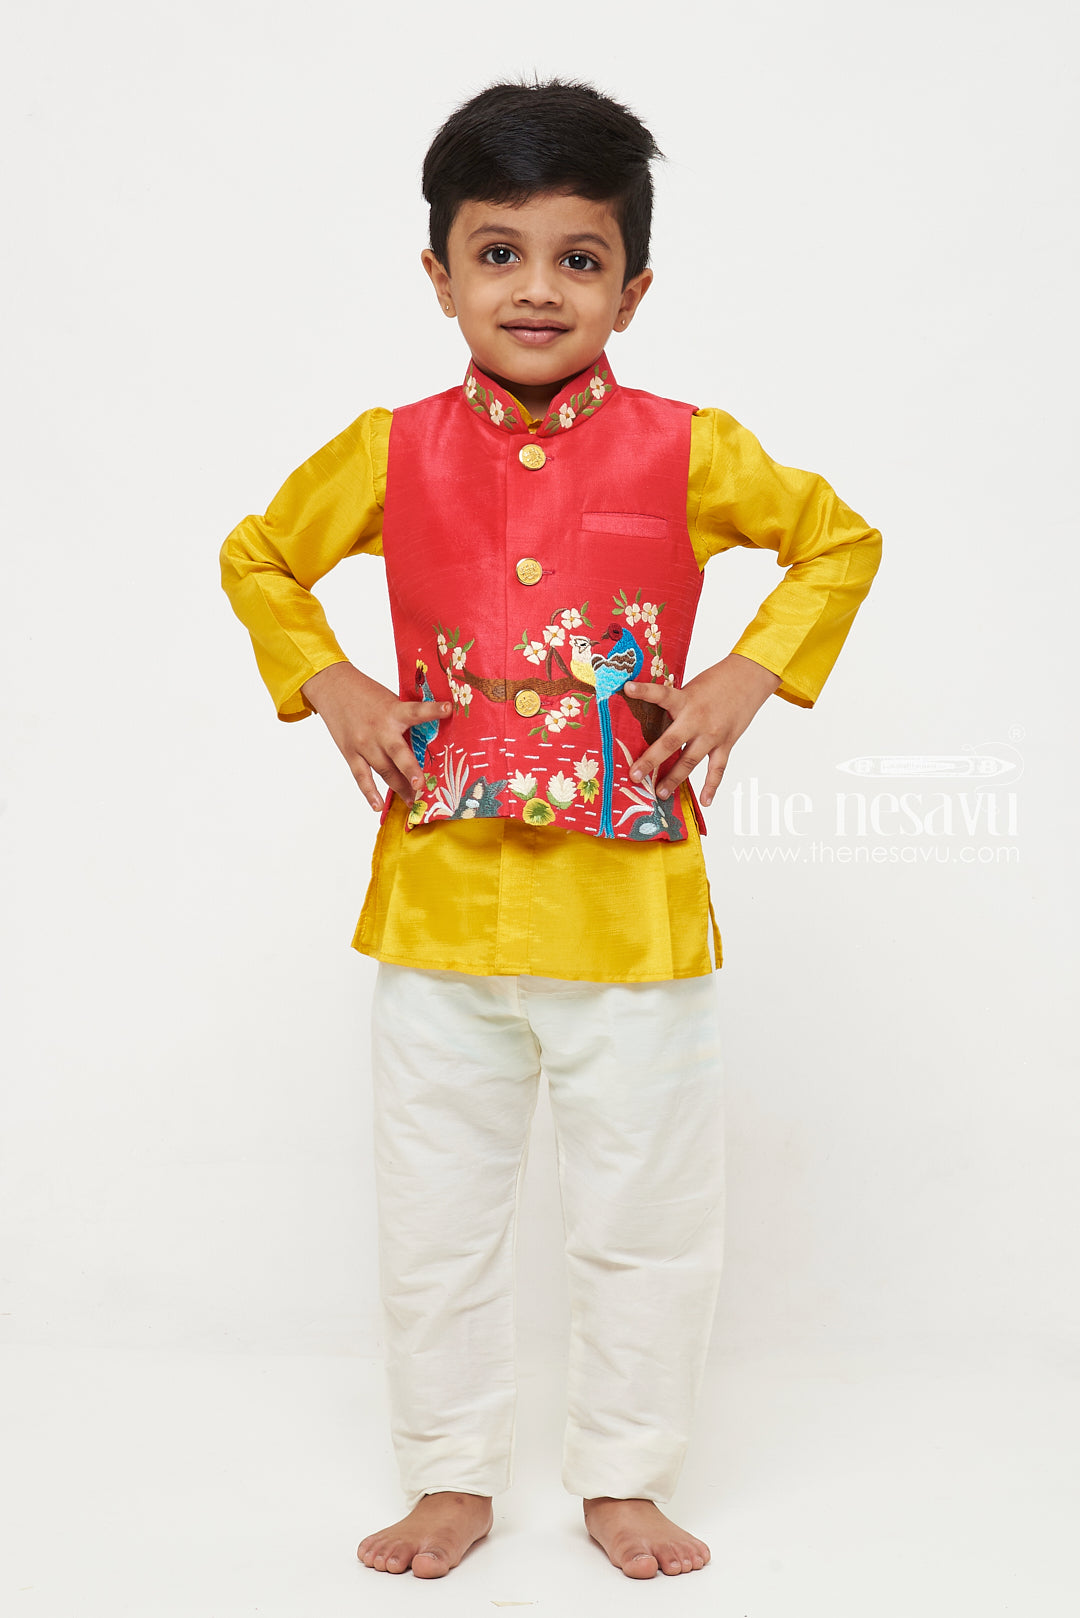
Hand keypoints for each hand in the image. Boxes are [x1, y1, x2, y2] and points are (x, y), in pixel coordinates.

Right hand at [300, 661, 450, 811]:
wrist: (333, 687)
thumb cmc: (367, 693)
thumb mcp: (391, 700)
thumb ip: (405, 720)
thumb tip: (426, 740)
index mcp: (393, 711)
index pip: (416, 711)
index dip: (433, 710)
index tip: (448, 710)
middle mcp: (379, 730)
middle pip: (397, 754)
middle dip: (410, 771)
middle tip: (422, 786)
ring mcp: (363, 744)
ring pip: (384, 771)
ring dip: (399, 788)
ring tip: (413, 802)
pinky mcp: (350, 753)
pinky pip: (361, 777)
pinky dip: (369, 793)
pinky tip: (377, 806)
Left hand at [624, 653, 781, 806]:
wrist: (749, 678)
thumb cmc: (716, 681)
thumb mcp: (691, 688)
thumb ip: (674, 704)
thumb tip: (650, 719)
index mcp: (685, 699)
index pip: (661, 694)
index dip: (644, 691)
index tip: (628, 689)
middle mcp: (697, 719)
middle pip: (672, 742)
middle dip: (651, 760)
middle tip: (635, 776)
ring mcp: (713, 734)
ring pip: (691, 760)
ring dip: (675, 778)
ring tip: (661, 793)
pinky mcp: (726, 743)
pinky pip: (717, 769)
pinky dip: (711, 786)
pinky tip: (705, 801)